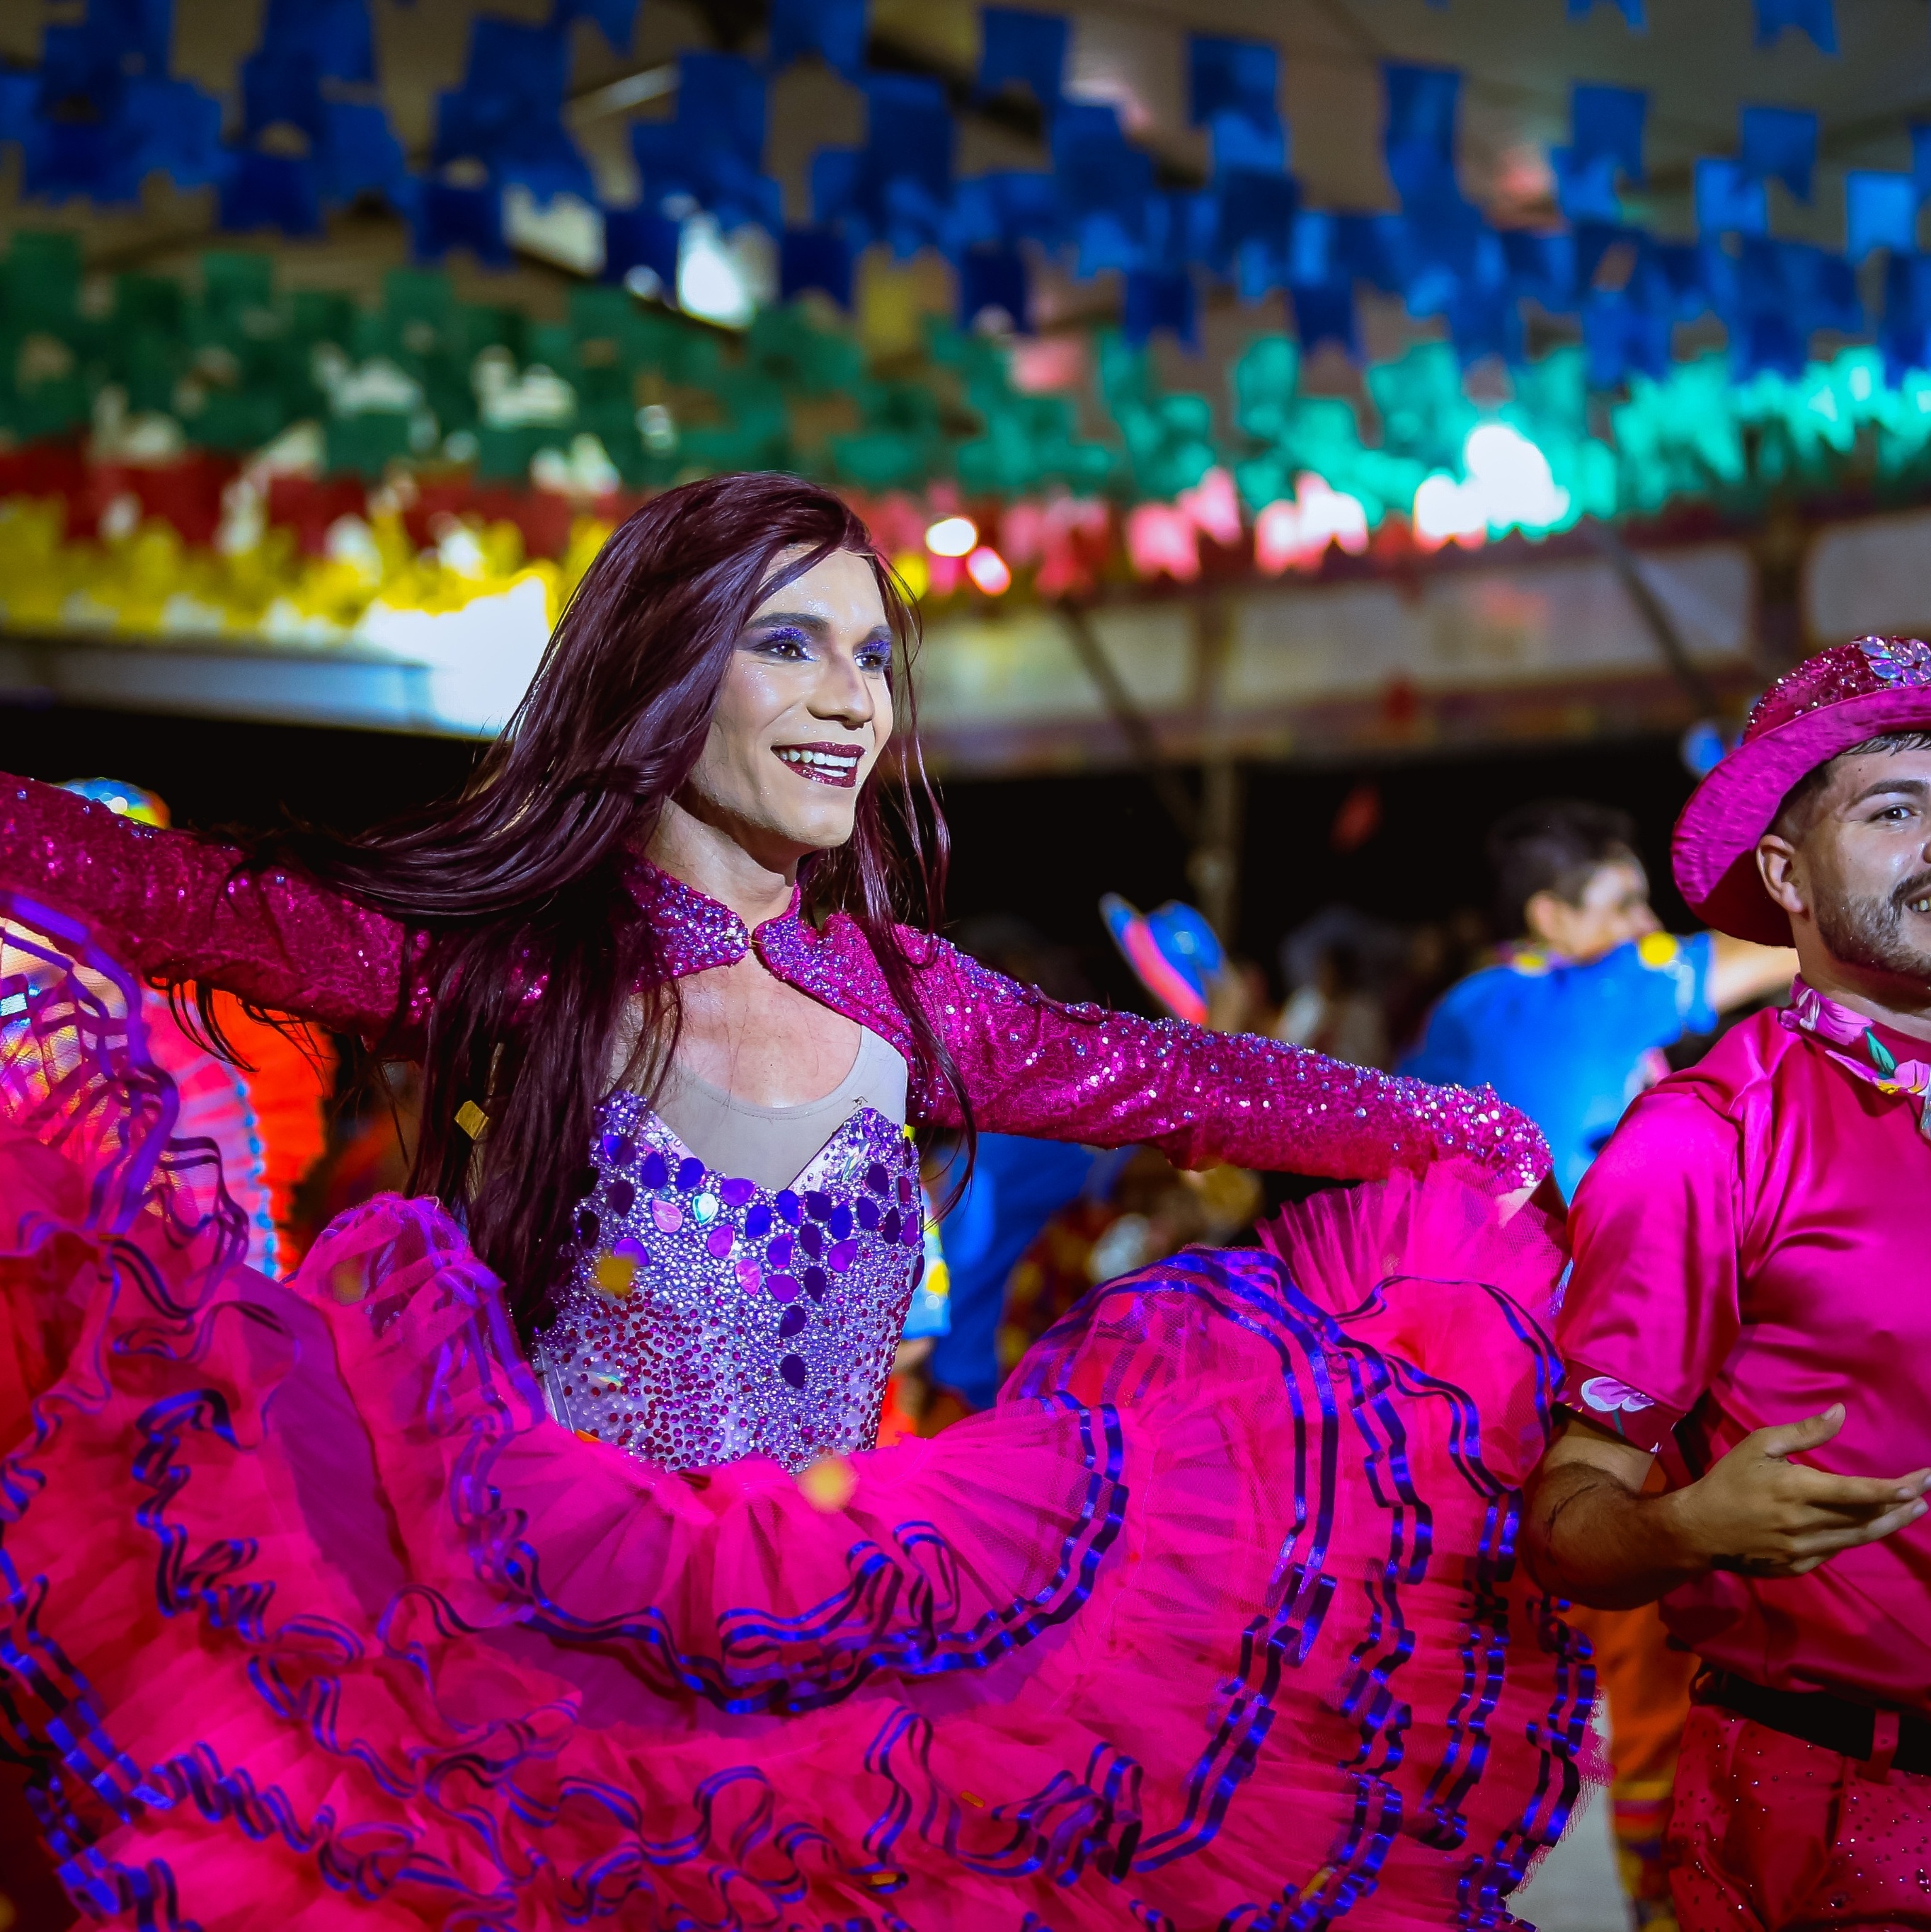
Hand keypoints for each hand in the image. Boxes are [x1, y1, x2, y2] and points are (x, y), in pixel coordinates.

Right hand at [1666, 1405, 1930, 1577]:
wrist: (1699, 1529)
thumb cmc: (1729, 1481)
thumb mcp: (1758, 1446)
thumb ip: (1803, 1432)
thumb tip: (1840, 1413)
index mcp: (1795, 1489)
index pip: (1856, 1492)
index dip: (1891, 1489)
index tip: (1921, 1482)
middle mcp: (1805, 1523)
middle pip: (1866, 1518)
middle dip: (1901, 1505)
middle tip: (1926, 1494)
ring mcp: (1804, 1549)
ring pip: (1858, 1538)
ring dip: (1890, 1524)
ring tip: (1914, 1512)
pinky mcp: (1799, 1566)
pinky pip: (1836, 1551)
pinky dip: (1855, 1537)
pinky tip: (1866, 1526)